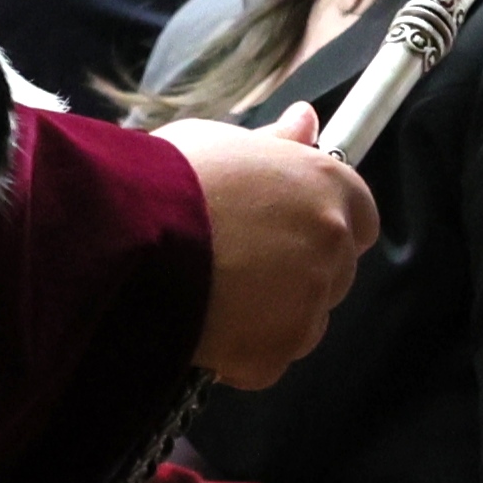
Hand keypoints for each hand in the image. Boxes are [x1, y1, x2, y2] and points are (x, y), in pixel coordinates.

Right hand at [162, 106, 375, 392]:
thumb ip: (275, 143)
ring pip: (302, 322)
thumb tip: (306, 120)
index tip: (282, 230)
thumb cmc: (167, 178)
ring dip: (271, 318)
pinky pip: (264, 361)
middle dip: (294, 274)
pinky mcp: (274, 354)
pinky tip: (200, 326)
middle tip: (234, 263)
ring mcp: (308, 304)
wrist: (123, 235)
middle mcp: (332, 244)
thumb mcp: (222, 142)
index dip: (318, 226)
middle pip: (332, 273)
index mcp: (328, 186)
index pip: (359, 217)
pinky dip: (238, 354)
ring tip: (211, 296)